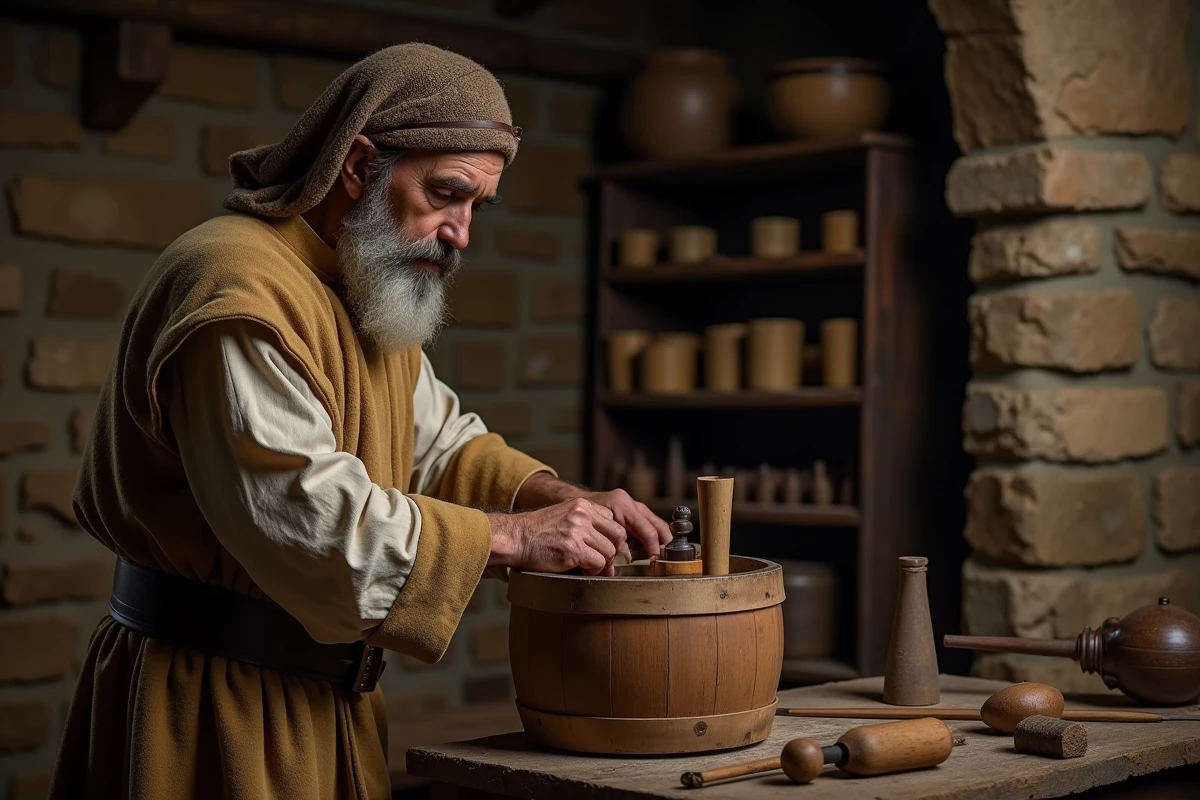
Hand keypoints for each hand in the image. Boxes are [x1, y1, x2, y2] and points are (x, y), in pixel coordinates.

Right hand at [487, 497, 630, 575]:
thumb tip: (608, 542)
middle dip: (612, 551)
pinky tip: (580, 570)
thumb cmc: (537, 533)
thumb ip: (584, 522)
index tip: (602, 548)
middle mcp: (583, 514)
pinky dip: (593, 571)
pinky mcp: (573, 549)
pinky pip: (598, 563)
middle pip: (618, 535)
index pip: (613, 520)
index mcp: (582, 504)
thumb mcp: (563, 515)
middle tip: (601, 562)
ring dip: (602, 564)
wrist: (514, 538)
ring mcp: (578, 531)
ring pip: (610, 551)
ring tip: (588, 567)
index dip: (611, 537)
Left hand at [579, 488, 671, 558]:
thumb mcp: (596, 532)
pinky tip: (649, 547)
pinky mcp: (631, 509)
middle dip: (663, 541)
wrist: (572, 502)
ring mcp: (632, 504)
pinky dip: (650, 535)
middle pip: (656, 523)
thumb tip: (628, 558)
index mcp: (621, 505)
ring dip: (658, 539)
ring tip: (659, 554)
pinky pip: (647, 523)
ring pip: (654, 522)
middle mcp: (629, 503)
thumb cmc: (582, 518)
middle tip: (664, 557)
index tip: (655, 558)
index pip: (646, 528)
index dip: (653, 546)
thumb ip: (614, 545)